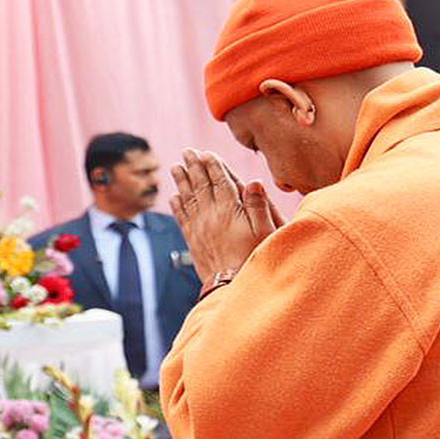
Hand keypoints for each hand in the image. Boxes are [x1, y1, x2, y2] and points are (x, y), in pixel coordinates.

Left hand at [170, 149, 284, 282]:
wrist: (231, 286)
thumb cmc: (253, 259)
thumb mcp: (265, 232)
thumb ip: (258, 206)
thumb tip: (255, 181)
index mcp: (229, 210)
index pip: (219, 181)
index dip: (212, 165)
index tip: (206, 152)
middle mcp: (211, 215)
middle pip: (200, 185)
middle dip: (194, 166)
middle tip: (187, 151)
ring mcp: (199, 227)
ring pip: (188, 198)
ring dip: (181, 180)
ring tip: (176, 167)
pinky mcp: (193, 240)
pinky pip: (182, 218)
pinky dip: (177, 205)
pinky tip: (174, 197)